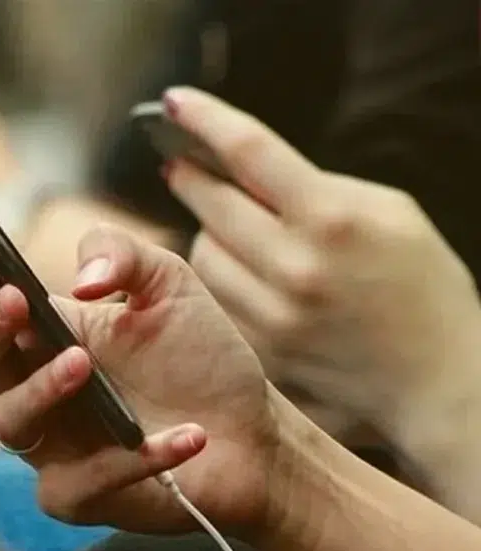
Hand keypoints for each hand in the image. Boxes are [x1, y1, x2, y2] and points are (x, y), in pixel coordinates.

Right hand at [0, 225, 282, 535]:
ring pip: (11, 422)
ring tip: (83, 363)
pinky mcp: (80, 496)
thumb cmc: (200, 359)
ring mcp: (52, 445)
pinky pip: (82, 482)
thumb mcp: (170, 285)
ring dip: (41, 389)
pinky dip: (133, 460)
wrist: (254, 436)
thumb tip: (82, 276)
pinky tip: (188, 436)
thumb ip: (124, 254)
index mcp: (45, 333)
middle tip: (16, 301)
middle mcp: (36, 387)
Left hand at [161, 86, 480, 449]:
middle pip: (209, 204)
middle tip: (181, 165)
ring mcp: (272, 317)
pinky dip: (220, 281)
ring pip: (201, 255)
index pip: (248, 152)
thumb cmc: (423, 288)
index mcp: (332, 219)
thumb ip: (320, 186)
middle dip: (190, 177)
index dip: (205, 119)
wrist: (441, 382)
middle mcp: (294, 268)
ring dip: (208, 234)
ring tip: (229, 229)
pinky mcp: (259, 354)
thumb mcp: (391, 213)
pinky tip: (241, 274)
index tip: (175, 102)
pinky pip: (214, 300)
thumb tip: (248, 167)